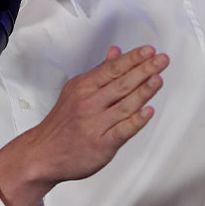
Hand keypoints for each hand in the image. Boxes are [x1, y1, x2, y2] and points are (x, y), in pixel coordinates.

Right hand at [0, 45, 168, 205]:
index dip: (133, 58)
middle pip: (121, 83)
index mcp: (83, 87)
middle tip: (161, 60)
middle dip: (144, 70)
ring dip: (143, 91)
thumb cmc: (61, 124)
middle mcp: (89, 104)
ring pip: (124, 105)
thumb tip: (115, 53)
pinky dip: (136, 121)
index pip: (112, 69)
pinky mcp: (102, 144)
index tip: (149, 51)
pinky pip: (122, 130)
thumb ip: (98, 72)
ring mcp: (95, 124)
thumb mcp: (75, 91)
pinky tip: (147, 112)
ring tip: (158, 79)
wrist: (43, 154)